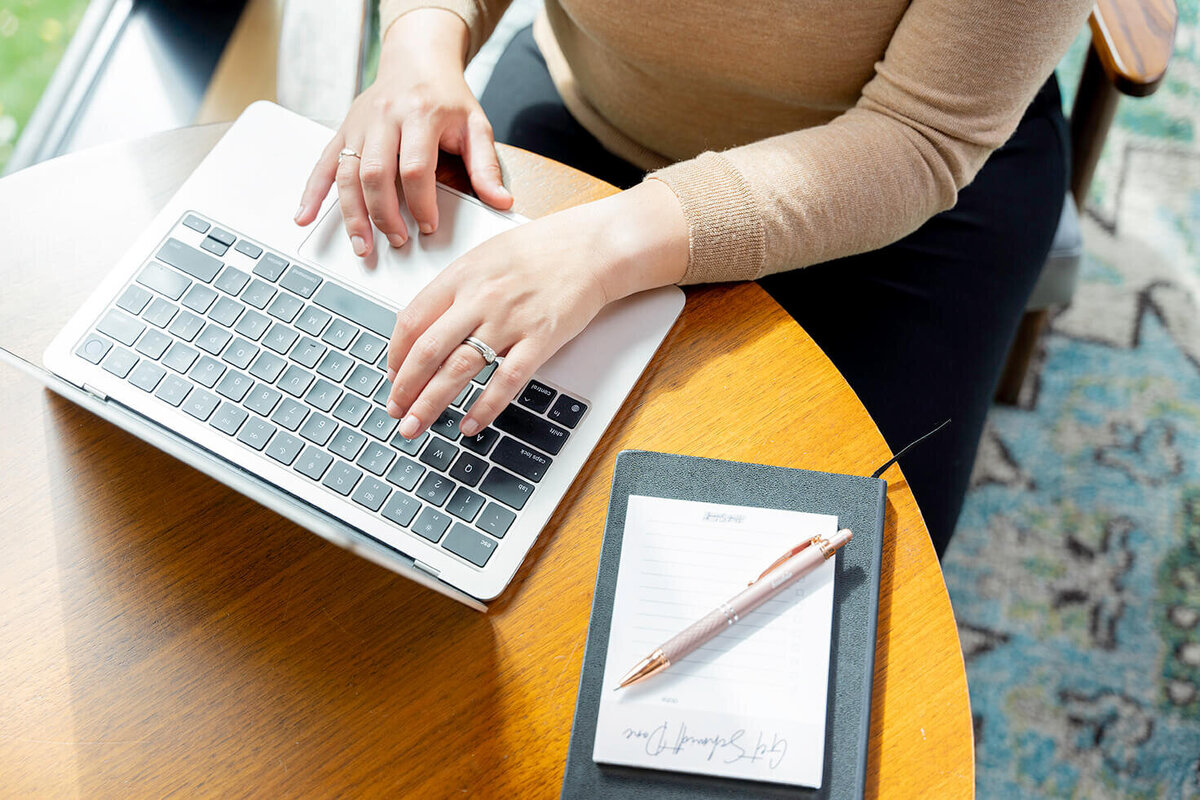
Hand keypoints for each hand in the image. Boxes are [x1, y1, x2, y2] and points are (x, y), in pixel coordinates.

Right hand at [294, 9, 511, 255]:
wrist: (417, 60)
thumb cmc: (447, 97)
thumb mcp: (476, 125)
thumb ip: (486, 166)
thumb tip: (501, 203)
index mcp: (420, 115)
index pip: (415, 167)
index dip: (420, 202)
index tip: (429, 226)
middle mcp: (384, 117)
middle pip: (376, 173)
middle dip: (384, 214)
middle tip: (397, 241)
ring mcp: (359, 124)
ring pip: (347, 173)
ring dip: (351, 213)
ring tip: (361, 245)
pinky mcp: (343, 130)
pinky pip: (323, 163)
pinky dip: (312, 192)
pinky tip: (305, 217)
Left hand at [384, 179, 689, 437]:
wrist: (593, 248)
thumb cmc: (543, 250)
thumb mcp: (486, 257)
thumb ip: (456, 290)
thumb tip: (427, 328)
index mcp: (462, 275)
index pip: (412, 320)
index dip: (395, 355)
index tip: (392, 376)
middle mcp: (480, 298)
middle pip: (427, 351)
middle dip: (404, 388)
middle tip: (394, 412)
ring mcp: (510, 321)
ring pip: (458, 370)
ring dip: (431, 404)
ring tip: (415, 426)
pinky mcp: (540, 340)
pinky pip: (505, 382)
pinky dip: (484, 408)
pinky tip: (470, 425)